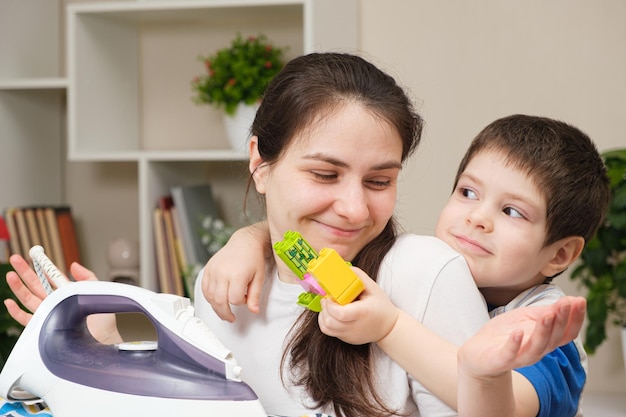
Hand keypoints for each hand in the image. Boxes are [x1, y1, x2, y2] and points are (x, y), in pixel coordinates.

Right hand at [4, 254, 120, 343]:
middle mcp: (55, 301)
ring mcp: (48, 313)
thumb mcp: (96, 290)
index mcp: (66, 292)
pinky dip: (16, 312)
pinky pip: (26, 319)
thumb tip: (73, 264)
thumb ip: (86, 276)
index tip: (33, 255)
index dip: (42, 266)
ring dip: (18, 287)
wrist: (102, 338)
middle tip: (15, 259)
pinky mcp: (44, 326)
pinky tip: (9, 302)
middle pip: (36, 285)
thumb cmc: (102, 318)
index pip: (51, 276)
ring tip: (10, 275)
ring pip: (28, 298)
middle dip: (25, 272)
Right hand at [201, 223, 270, 321]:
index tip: (245, 298)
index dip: (241, 303)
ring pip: (210, 297)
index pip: (234, 299)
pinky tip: (216, 300)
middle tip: (230, 318)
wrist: (244, 242)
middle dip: (225, 313)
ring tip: (223, 311)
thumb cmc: (253, 258)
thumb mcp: (259, 277)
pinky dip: (209, 297)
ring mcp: (213, 270)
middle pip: (219, 301)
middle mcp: (222, 273)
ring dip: (216, 307)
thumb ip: (255, 296)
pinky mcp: (208, 269)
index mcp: (237, 275)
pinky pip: (204, 288)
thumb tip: (254, 311)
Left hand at [318, 268, 398, 344]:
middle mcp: (354, 326)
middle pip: (329, 322)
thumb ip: (358, 276)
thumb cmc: (381, 307)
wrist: (389, 328)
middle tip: (327, 298)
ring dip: (323, 315)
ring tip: (329, 306)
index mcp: (362, 313)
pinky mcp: (346, 339)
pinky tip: (331, 313)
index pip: (340, 314)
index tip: (330, 296)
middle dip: (324, 308)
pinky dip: (325, 321)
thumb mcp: (373, 288)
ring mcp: (349, 335)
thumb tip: (344, 268)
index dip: (330, 305)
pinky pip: (329, 331)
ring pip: (326, 328)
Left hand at [458, 296, 585, 377]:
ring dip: (543, 331)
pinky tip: (518, 332)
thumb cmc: (506, 333)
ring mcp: (519, 356)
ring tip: (548, 315)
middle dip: (561, 320)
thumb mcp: (529, 318)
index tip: (581, 300)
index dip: (576, 318)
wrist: (478, 353)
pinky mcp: (501, 359)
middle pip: (554, 338)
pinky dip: (514, 344)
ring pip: (537, 347)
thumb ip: (549, 311)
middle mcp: (537, 351)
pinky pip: (510, 354)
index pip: (567, 332)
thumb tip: (574, 300)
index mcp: (546, 341)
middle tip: (566, 303)